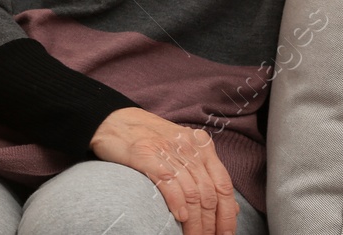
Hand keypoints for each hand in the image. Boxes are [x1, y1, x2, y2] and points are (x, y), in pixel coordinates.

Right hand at [91, 107, 238, 234]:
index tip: (225, 233)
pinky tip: (179, 217)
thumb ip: (205, 174)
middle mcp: (188, 146)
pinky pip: (168, 182)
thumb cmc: (149, 138)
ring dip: (195, 222)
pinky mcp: (145, 154)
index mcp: (201, 145)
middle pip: (208, 193)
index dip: (227, 214)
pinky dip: (177, 202)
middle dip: (210, 223)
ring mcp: (166, 149)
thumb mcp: (182, 150)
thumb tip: (230, 207)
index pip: (223, 185)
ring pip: (191, 193)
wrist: (112, 119)